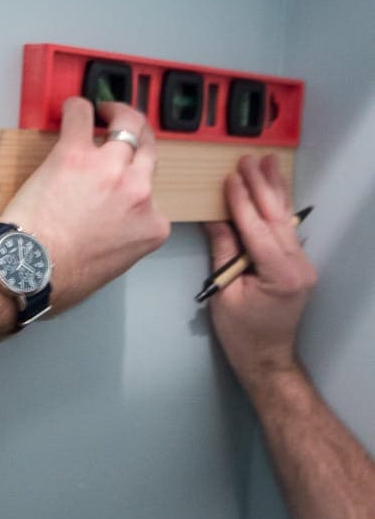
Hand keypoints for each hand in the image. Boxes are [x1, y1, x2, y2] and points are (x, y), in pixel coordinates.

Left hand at [0, 97, 169, 311]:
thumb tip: (102, 230)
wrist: (30, 269)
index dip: (134, 189)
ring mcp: (111, 169)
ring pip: (127, 125)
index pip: (152, 199)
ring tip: (104, 110)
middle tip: (124, 127)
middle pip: (148, 151)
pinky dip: (79, 107)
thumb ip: (120, 240)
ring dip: (117, 113)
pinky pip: (82, 114)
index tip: (120, 185)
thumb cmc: (62, 278)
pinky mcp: (76, 152)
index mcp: (151, 226)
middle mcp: (139, 193)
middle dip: (139, 137)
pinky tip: (74, 108)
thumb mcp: (112, 266)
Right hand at [204, 155, 316, 393]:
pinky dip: (277, 207)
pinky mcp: (299, 265)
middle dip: (261, 186)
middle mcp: (299, 266)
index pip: (257, 229)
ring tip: (267, 163)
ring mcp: (303, 264)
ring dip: (274, 190)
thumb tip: (216, 218)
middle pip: (276, 218)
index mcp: (280, 275)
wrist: (267, 359)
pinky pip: (286, 230)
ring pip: (285, 219)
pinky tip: (273, 189)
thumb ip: (223, 252)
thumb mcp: (224, 293)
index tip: (231, 177)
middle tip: (249, 159)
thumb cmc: (241, 334)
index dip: (242, 202)